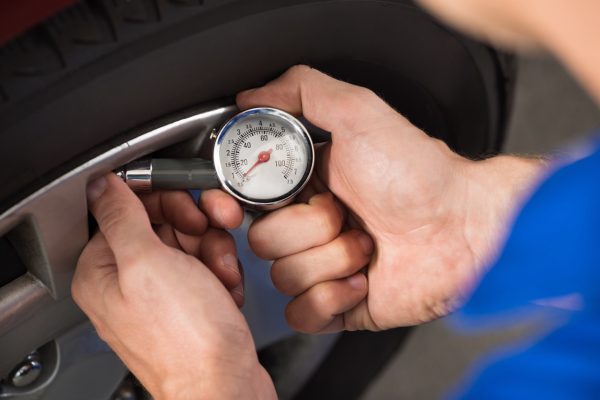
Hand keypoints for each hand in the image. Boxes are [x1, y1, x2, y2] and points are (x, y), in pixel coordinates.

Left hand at [72, 175, 274, 399]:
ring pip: (192, 243)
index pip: (129, 209)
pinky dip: (222, 274)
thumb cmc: (186, 339)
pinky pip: (207, 267)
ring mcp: (161, 294)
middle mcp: (128, 281)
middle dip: (198, 229)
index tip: (191, 210)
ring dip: (215, 253)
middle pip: (165, 223)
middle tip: (213, 241)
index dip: (165, 202)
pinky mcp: (189, 304)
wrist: (225, 385)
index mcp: (103, 270)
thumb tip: (100, 184)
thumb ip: (121, 216)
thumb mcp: (147, 263)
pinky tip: (225, 292)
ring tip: (222, 276)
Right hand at [241, 65, 543, 331]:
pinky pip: (301, 313)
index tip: (294, 193)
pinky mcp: (337, 304)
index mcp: (307, 185)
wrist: (463, 228)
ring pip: (283, 277)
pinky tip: (362, 279)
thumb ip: (302, 90)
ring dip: (332, 260)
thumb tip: (251, 96)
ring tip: (368, 244)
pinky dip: (331, 298)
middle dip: (311, 229)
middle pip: (263, 241)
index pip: (250, 199)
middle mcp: (310, 226)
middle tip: (349, 214)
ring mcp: (323, 266)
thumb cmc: (418, 173)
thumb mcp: (359, 112)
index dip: (263, 201)